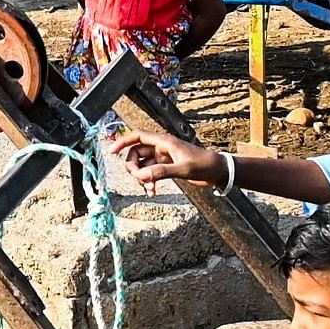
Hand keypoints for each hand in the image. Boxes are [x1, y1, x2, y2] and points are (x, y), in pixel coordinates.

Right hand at [104, 125, 222, 188]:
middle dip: (134, 168)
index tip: (111, 152)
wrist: (218, 171)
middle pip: (136, 153)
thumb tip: (141, 176)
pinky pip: (150, 173)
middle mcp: (161, 148)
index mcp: (164, 142)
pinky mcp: (167, 167)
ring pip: (142, 165)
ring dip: (142, 178)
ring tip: (151, 189)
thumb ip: (161, 172)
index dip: (122, 142)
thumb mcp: (183, 169)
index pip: (137, 136)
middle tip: (141, 180)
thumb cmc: (204, 165)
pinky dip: (149, 182)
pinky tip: (153, 192)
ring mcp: (163, 157)